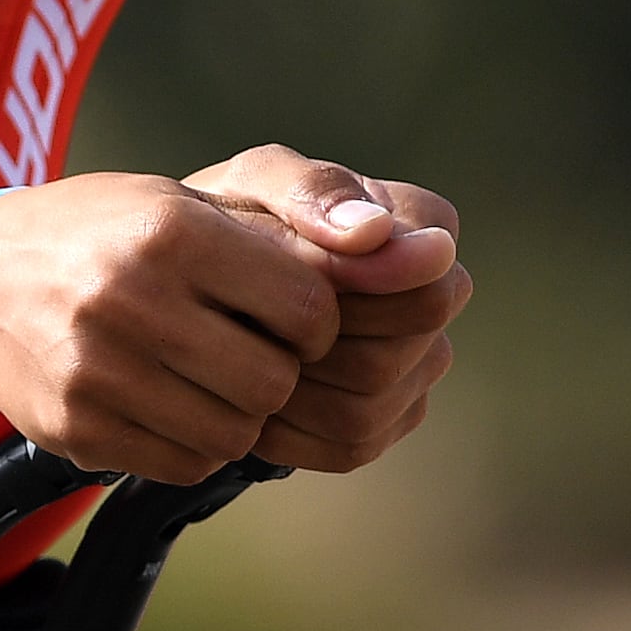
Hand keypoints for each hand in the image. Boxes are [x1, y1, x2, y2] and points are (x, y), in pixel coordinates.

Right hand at [0, 154, 464, 483]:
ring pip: (234, 435)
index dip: (314, 321)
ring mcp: (95, 371)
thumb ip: (306, 207)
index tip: (284, 310)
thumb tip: (415, 248)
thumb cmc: (111, 230)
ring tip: (207, 375)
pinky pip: (184, 464)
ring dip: (241, 415)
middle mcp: (128, 299)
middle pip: (274, 383)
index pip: (310, 310)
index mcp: (171, 231)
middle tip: (247, 348)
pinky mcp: (75, 428)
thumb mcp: (198, 195)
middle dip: (279, 373)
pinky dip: (196, 443)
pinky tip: (168, 401)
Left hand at [179, 148, 465, 476]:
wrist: (197, 281)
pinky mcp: (385, 420)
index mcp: (424, 226)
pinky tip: (246, 399)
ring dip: (293, 392)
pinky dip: (289, 432)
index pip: (430, 292)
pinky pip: (350, 446)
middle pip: (396, 359)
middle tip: (247, 327)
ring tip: (238, 362)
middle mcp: (434, 298)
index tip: (287, 287)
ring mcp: (417, 366)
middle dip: (313, 348)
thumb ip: (312, 191)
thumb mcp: (254, 183)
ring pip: (370, 409)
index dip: (358, 301)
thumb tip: (374, 231)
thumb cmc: (233, 217)